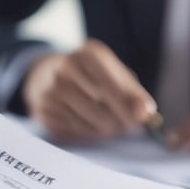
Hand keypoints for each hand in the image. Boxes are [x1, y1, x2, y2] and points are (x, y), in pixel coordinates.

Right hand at [22, 39, 155, 141]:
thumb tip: (146, 112)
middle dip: (121, 123)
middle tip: (128, 126)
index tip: (142, 119)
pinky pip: (75, 133)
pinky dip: (88, 134)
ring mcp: (49, 92)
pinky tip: (89, 124)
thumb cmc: (90, 76)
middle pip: (103, 110)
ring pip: (90, 125)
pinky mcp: (43, 113)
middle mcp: (63, 69)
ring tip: (109, 124)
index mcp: (87, 54)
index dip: (130, 108)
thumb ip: (133, 93)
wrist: (44, 76)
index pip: (114, 87)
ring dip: (106, 130)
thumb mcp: (113, 74)